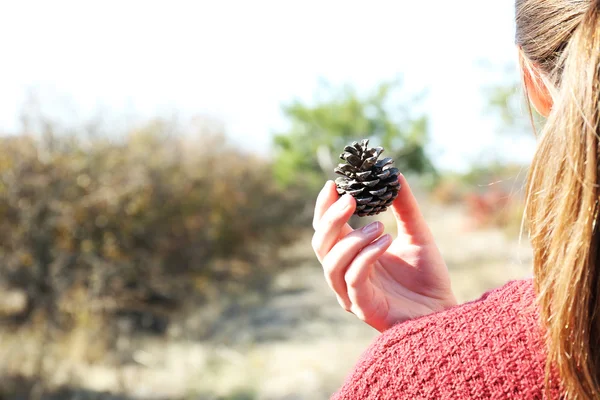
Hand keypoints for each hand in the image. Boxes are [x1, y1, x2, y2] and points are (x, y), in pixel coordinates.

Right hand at [312, 175, 456, 331]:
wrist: (442, 310)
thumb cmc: (426, 276)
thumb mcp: (417, 234)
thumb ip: (405, 207)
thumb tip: (396, 174)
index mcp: (351, 254)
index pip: (326, 228)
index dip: (324, 206)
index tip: (333, 184)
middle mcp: (345, 272)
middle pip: (320, 243)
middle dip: (331, 219)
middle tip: (351, 199)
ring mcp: (351, 292)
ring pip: (332, 262)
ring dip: (352, 239)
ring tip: (380, 225)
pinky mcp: (363, 307)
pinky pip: (353, 279)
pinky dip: (366, 256)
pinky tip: (386, 241)